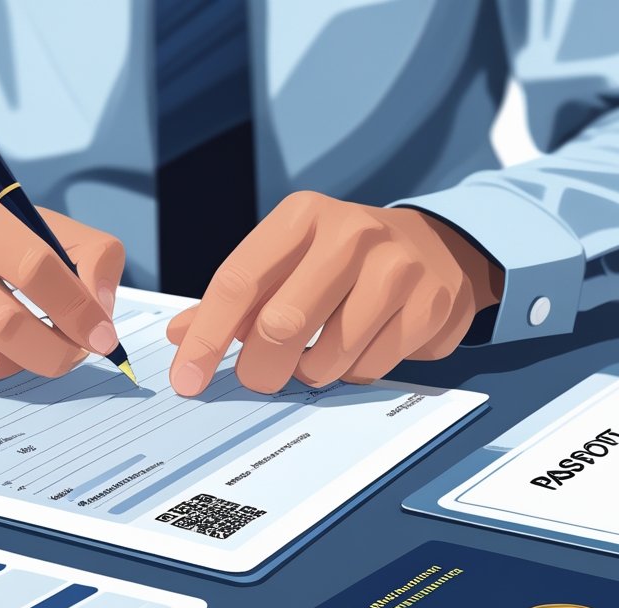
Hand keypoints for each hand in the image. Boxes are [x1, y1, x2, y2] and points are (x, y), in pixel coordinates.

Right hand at [0, 181, 124, 377]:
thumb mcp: (37, 226)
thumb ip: (89, 256)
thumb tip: (101, 316)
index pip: (33, 265)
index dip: (76, 307)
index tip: (101, 334)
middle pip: (5, 324)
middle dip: (55, 350)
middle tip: (76, 354)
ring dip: (26, 359)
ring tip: (33, 340)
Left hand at [166, 192, 502, 395]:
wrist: (437, 250)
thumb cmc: (344, 261)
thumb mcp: (289, 261)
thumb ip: (236, 299)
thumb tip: (180, 336)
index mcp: (302, 217)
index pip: (238, 282)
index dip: (207, 338)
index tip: (188, 379)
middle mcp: (350, 234)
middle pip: (280, 325)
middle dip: (261, 369)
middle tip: (261, 378)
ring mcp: (396, 268)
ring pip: (328, 355)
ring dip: (313, 373)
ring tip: (320, 356)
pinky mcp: (429, 305)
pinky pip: (371, 366)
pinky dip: (354, 372)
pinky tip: (361, 349)